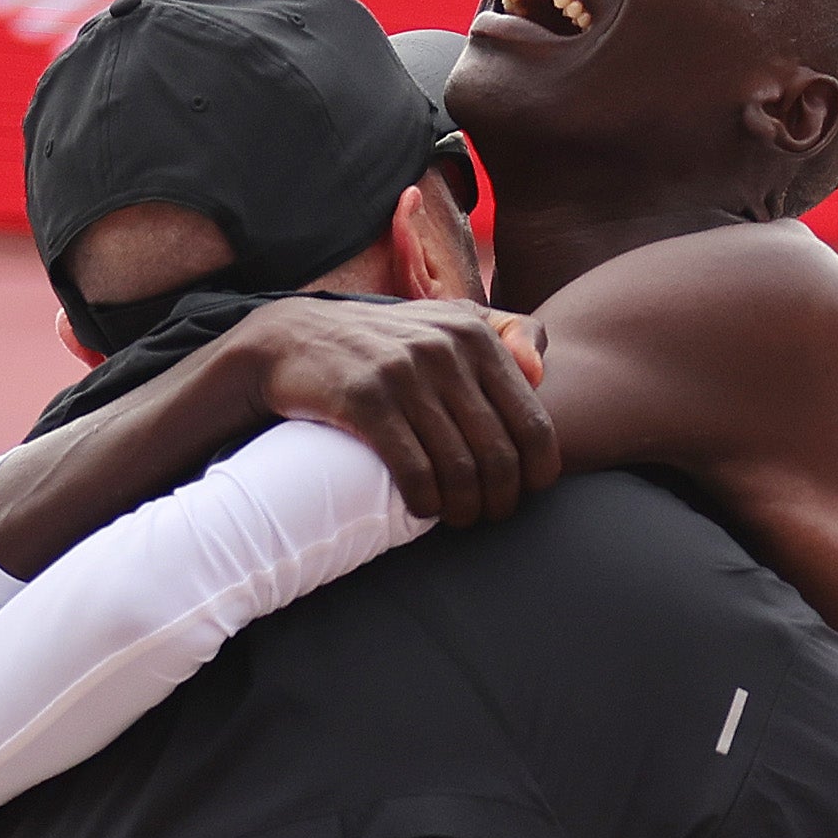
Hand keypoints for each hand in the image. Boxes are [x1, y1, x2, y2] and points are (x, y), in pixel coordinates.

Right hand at [234, 297, 559, 527]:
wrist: (294, 339)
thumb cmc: (386, 341)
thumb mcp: (448, 320)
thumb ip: (507, 332)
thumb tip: (543, 371)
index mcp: (474, 335)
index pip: (533, 422)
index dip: (538, 472)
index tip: (524, 492)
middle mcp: (444, 350)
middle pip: (500, 455)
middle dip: (500, 499)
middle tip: (488, 515)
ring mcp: (403, 374)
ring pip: (460, 469)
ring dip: (463, 509)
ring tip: (457, 517)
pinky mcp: (365, 400)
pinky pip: (414, 471)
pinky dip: (426, 502)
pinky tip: (424, 508)